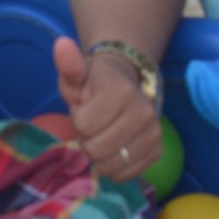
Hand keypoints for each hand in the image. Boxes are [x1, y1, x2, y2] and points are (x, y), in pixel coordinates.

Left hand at [53, 37, 158, 178]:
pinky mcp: (157, 151)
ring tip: (104, 133)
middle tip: (94, 123)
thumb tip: (61, 44)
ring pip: (109, 165)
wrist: (126, 85)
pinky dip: (113, 166)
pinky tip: (115, 147)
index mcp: (122, 91)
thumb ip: (69, 65)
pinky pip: (124, 174)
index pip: (83, 125)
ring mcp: (154, 133)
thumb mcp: (78, 75)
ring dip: (99, 154)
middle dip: (87, 138)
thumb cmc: (94, 83)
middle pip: (96, 149)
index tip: (85, 107)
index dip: (78, 119)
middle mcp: (144, 112)